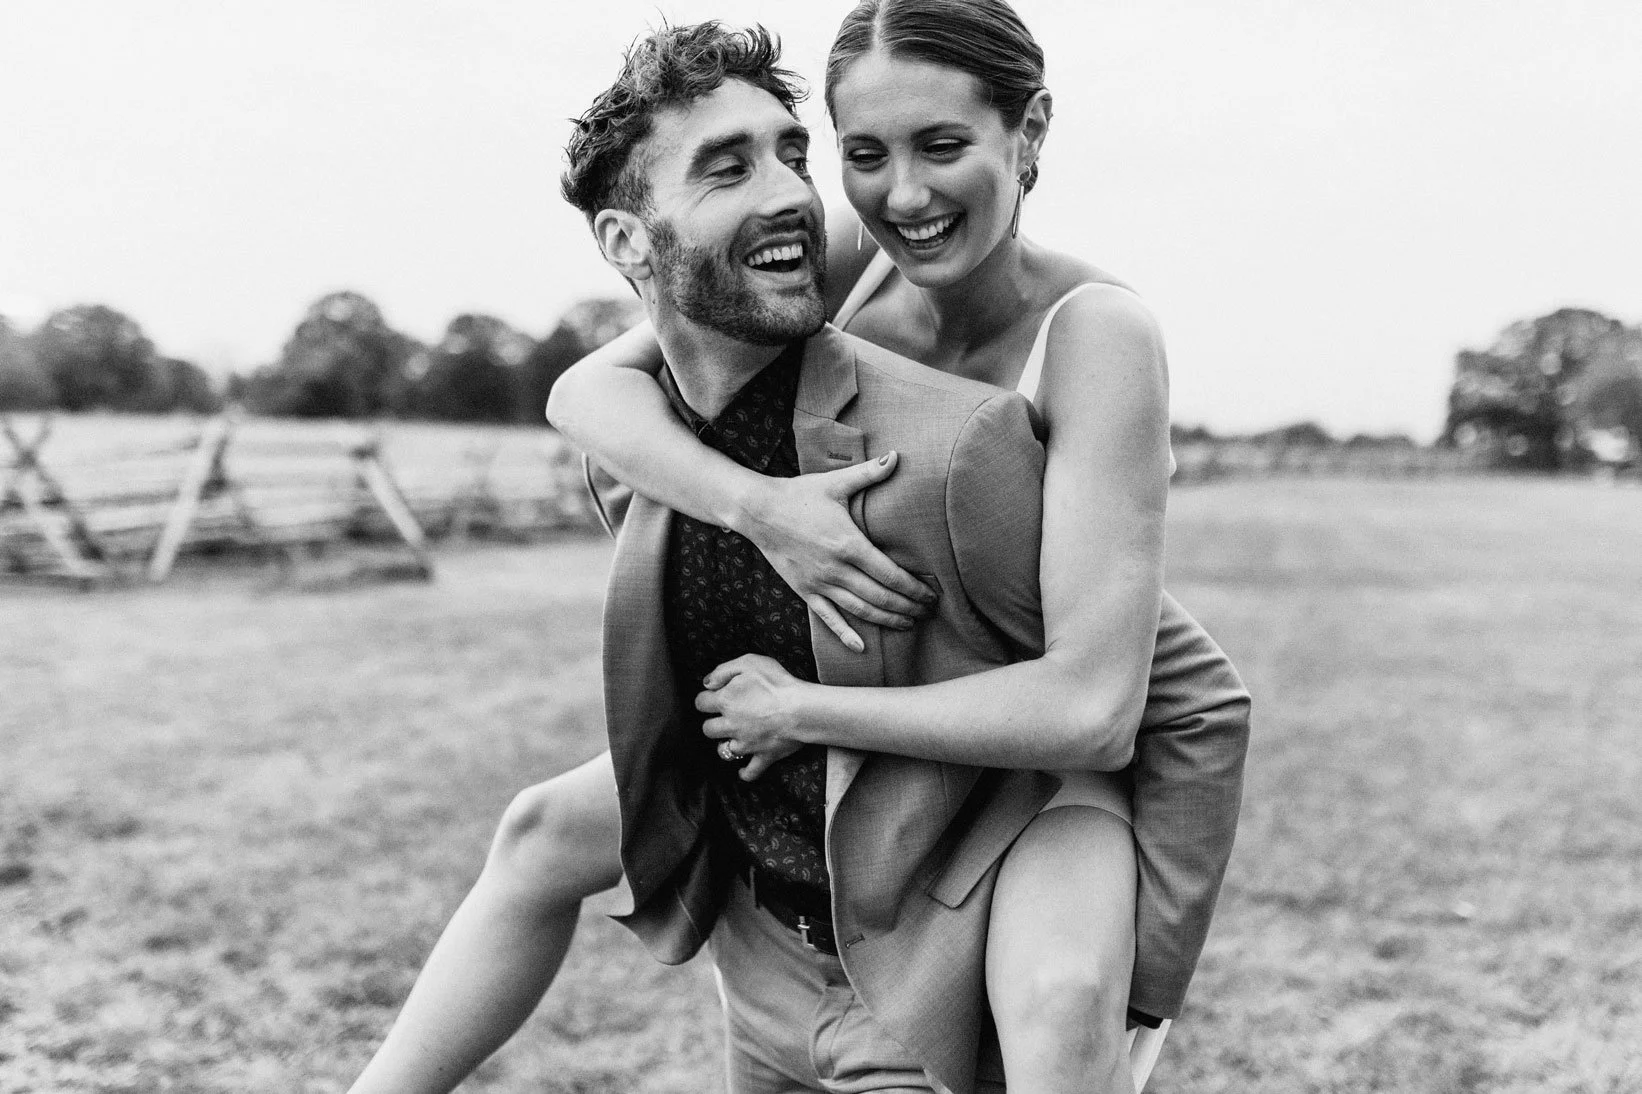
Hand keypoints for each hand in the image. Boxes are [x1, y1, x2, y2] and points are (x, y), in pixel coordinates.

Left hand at [696, 655, 808, 780]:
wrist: (803, 709)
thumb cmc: (778, 683)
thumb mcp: (749, 663)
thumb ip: (723, 670)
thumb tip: (707, 683)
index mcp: (725, 701)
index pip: (701, 703)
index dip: (706, 698)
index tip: (714, 696)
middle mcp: (731, 725)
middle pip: (708, 729)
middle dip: (713, 722)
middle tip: (724, 716)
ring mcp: (746, 744)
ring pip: (723, 751)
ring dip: (725, 744)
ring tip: (733, 737)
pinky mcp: (763, 756)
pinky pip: (750, 771)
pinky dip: (746, 772)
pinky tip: (742, 771)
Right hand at [739, 452, 935, 652]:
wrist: (758, 511)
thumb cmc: (799, 495)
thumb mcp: (835, 482)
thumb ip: (869, 473)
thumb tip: (897, 456)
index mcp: (849, 545)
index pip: (891, 576)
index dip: (915, 589)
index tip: (932, 594)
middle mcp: (836, 570)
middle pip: (881, 598)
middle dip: (909, 607)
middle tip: (928, 612)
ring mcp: (820, 584)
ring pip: (861, 611)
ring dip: (888, 621)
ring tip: (909, 624)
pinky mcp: (805, 591)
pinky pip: (828, 619)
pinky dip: (846, 635)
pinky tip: (862, 647)